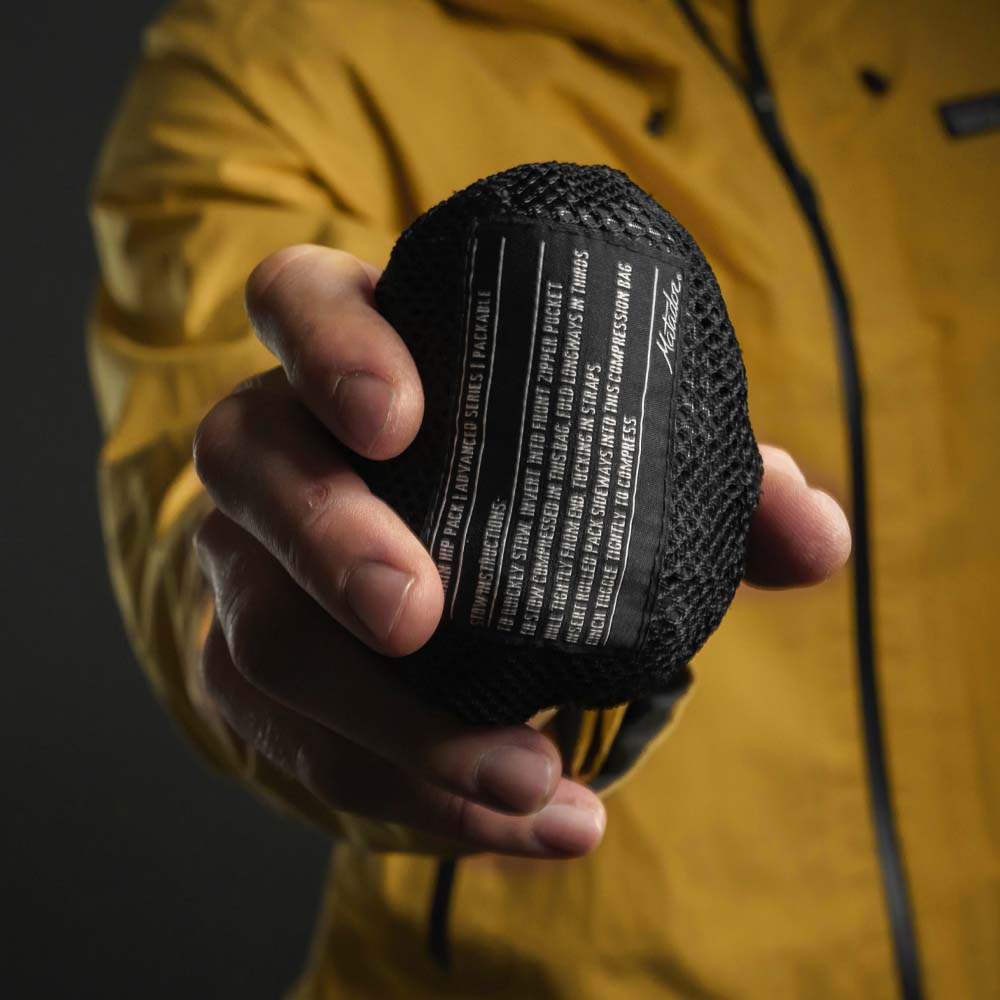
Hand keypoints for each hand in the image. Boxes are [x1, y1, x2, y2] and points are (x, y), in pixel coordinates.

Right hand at [192, 245, 850, 858]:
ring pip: (259, 632)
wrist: (418, 569)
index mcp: (354, 356)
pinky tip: (515, 825)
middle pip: (249, 463)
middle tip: (421, 618)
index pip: (295, 301)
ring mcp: (246, 562)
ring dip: (383, 723)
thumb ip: (708, 481)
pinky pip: (293, 742)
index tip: (399, 418)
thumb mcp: (604, 456)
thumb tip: (814, 536)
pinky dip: (407, 794)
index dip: (329, 347)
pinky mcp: (246, 671)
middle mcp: (275, 447)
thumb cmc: (518, 481)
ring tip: (523, 779)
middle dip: (328, 542)